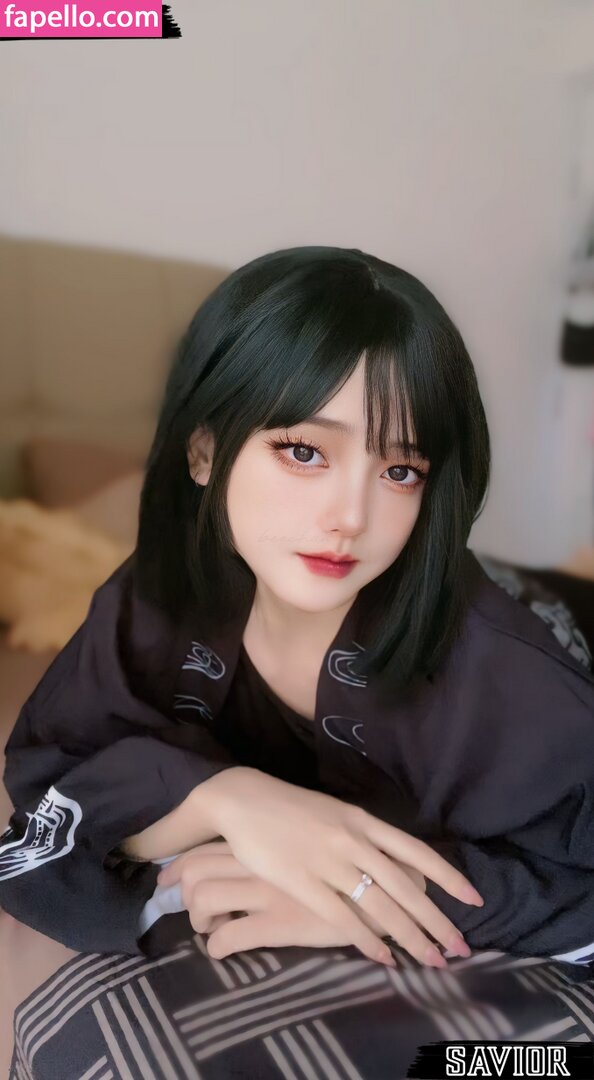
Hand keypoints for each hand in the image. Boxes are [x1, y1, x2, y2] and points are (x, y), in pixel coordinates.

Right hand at [158, 768, 481, 966]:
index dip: (448, 877)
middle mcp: (353, 840)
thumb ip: (364, 837)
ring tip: (433, 960)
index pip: (416, 851)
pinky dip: (368, 940)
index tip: (474, 900)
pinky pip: (343, 917)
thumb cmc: (289, 809)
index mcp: (363, 821)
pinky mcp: (302, 882)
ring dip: (411, 937)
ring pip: (381, 905)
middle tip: (460, 948)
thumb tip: (398, 863)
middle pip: (406, 886)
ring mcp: (328, 861)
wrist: (242, 800)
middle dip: (436, 920)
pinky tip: (385, 958)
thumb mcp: (335, 815)